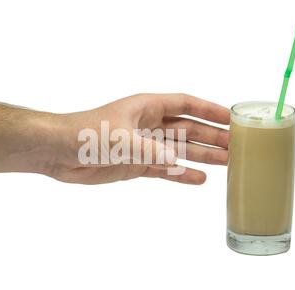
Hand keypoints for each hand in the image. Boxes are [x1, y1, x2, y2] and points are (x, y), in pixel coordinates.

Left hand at [40, 94, 229, 183]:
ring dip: (202, 156)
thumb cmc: (86, 133)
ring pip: (180, 150)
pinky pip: (165, 169)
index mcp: (147, 107)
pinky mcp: (136, 164)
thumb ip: (151, 150)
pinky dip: (181, 174)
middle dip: (212, 136)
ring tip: (227, 162)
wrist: (58, 152)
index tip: (231, 117)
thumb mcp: (121, 139)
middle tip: (237, 146)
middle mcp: (149, 125)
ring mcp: (144, 145)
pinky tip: (199, 179)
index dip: (209, 109)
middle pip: (188, 129)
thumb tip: (177, 161)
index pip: (185, 105)